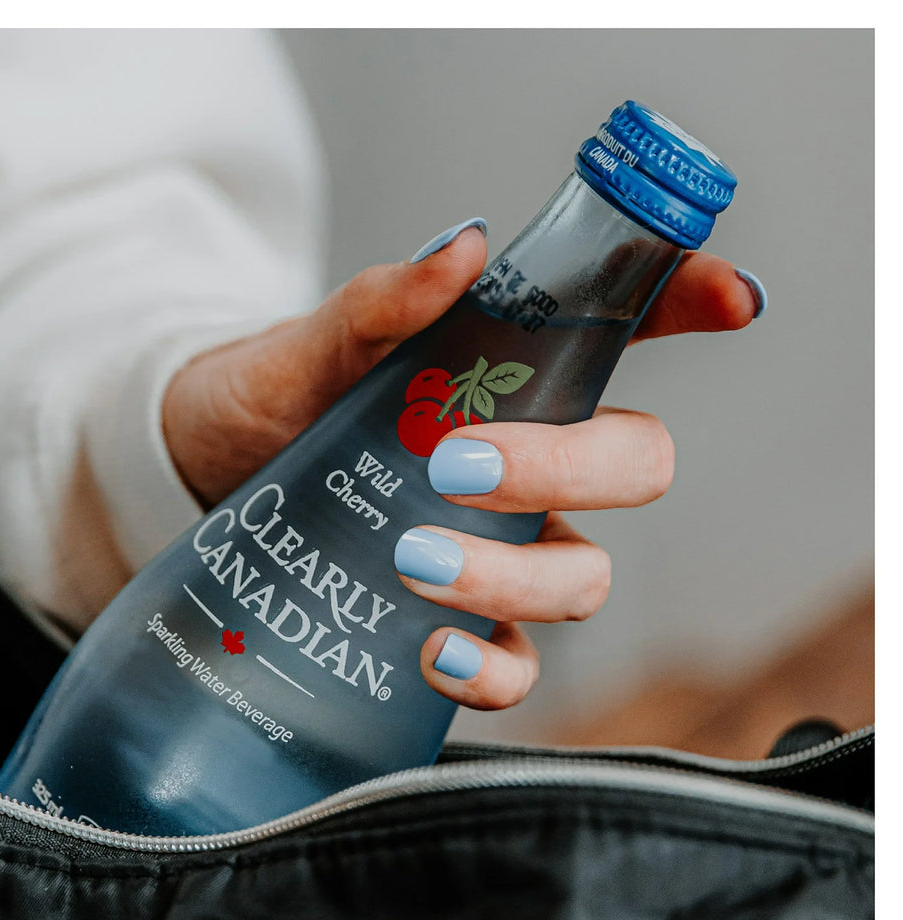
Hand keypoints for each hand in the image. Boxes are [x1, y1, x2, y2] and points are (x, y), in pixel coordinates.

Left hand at [162, 222, 760, 708]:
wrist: (197, 481)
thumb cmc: (260, 403)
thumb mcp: (303, 353)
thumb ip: (376, 306)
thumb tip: (460, 248)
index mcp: (506, 377)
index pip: (625, 332)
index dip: (690, 307)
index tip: (725, 302)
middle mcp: (525, 469)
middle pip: (635, 467)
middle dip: (573, 470)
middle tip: (457, 469)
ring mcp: (498, 553)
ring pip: (584, 579)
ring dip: (516, 578)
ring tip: (415, 562)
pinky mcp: (453, 624)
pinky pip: (516, 666)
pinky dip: (490, 668)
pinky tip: (431, 650)